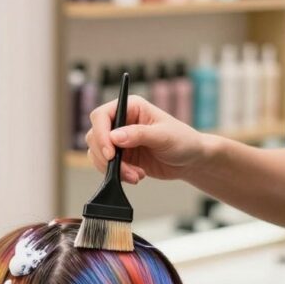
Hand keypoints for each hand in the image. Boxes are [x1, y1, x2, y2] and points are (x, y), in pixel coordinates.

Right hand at [85, 95, 208, 183]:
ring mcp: (119, 140)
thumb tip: (115, 137)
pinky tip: (137, 176)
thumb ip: (139, 134)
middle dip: (106, 157)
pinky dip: (118, 174)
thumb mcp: (163, 136)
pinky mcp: (121, 157)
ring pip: (98, 153)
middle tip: (124, 170)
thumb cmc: (183, 141)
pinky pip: (106, 166)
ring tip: (135, 175)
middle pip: (95, 136)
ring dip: (113, 169)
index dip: (101, 134)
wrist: (190, 160)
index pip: (102, 116)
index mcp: (131, 107)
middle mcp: (121, 122)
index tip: (110, 153)